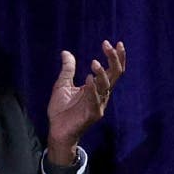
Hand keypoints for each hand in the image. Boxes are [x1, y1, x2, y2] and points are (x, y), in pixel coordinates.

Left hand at [43, 40, 129, 170]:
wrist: (56, 130)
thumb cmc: (61, 110)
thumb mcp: (62, 84)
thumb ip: (68, 69)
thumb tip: (66, 52)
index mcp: (97, 87)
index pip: (113, 70)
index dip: (117, 57)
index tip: (117, 42)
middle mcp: (102, 94)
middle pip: (115, 75)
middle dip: (114, 59)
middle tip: (107, 45)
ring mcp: (98, 105)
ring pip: (107, 86)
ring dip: (102, 73)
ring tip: (94, 63)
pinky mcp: (92, 115)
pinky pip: (95, 100)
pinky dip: (93, 89)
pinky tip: (89, 79)